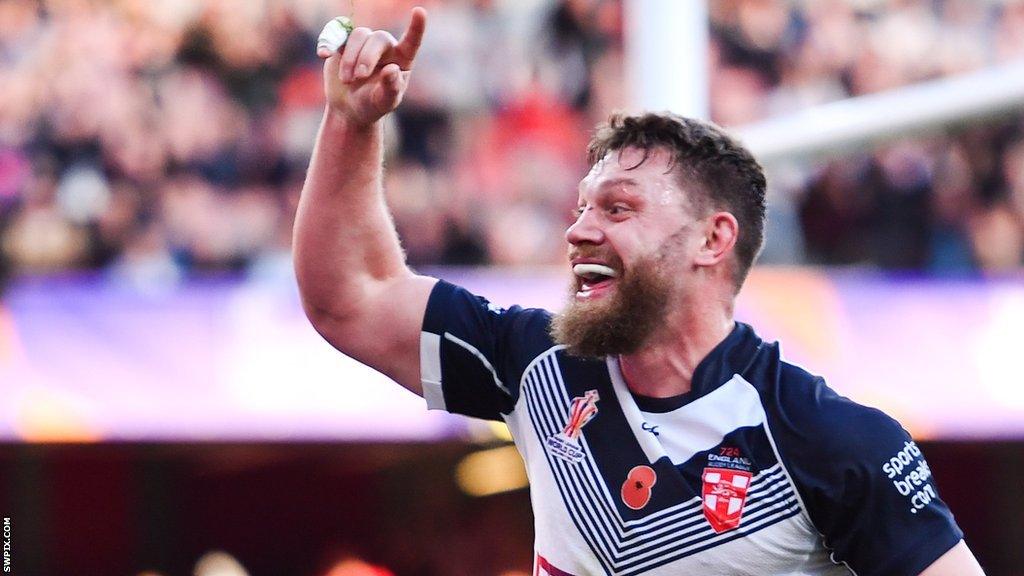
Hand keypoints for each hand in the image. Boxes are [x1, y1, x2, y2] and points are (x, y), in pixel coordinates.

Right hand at [317, 8, 426, 126]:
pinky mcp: (343, 43)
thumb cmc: (373, 106)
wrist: (349, 109)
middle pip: (377, 38)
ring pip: (357, 35)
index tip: (420, 12)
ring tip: (347, 80)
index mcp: (402, 59)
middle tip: (359, 77)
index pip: (411, 41)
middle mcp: (385, 47)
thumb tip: (391, 69)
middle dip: (366, 57)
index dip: (416, 27)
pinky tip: (323, 54)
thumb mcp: (385, 102)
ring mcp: (363, 43)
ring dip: (350, 58)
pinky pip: (336, 33)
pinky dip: (328, 41)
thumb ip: (391, 87)